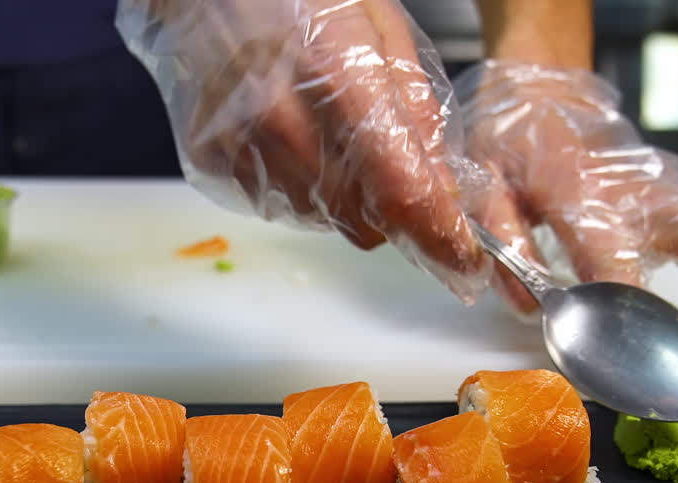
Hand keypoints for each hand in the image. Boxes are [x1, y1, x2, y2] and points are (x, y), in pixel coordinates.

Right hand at [116, 0, 514, 302]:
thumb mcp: (378, 25)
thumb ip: (416, 109)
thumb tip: (444, 188)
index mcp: (336, 76)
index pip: (400, 189)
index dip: (439, 236)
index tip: (464, 261)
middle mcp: (281, 123)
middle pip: (362, 221)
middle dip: (390, 210)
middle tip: (387, 162)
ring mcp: (240, 148)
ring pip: (321, 219)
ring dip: (341, 196)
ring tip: (324, 129)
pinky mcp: (213, 163)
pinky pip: (277, 203)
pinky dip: (297, 184)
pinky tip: (287, 132)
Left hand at [455, 60, 677, 343]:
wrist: (541, 101)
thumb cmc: (512, 150)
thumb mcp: (486, 187)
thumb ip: (504, 241)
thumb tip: (526, 301)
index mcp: (575, 190)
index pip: (604, 246)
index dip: (622, 288)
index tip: (643, 335)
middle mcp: (635, 189)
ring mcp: (670, 186)